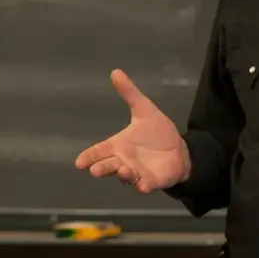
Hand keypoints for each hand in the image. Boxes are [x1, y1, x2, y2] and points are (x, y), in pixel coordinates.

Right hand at [74, 69, 190, 193]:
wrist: (179, 149)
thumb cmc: (157, 133)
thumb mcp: (144, 110)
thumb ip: (130, 94)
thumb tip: (116, 72)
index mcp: (118, 145)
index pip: (99, 151)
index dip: (88, 157)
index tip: (79, 163)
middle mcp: (124, 161)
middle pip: (108, 166)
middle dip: (101, 168)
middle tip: (95, 170)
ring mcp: (137, 173)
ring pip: (125, 176)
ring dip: (123, 175)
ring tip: (123, 170)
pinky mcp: (151, 181)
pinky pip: (144, 185)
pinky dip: (142, 186)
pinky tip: (142, 186)